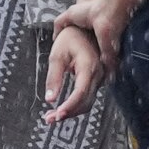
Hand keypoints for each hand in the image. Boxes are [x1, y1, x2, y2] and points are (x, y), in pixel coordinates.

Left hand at [41, 2, 115, 120]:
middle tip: (48, 120)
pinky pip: (88, 96)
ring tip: (51, 116)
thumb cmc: (69, 39)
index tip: (56, 116)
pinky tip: (62, 108)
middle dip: (67, 113)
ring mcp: (100, 78)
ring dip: (71, 111)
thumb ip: (54, 78)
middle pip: (85, 102)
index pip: (80, 93)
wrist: (84, 28)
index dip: (69, 107)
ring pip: (88, 102)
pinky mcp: (97, 80)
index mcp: (89, 67)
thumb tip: (49, 99)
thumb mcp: (56, 56)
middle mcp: (98, 75)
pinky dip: (75, 105)